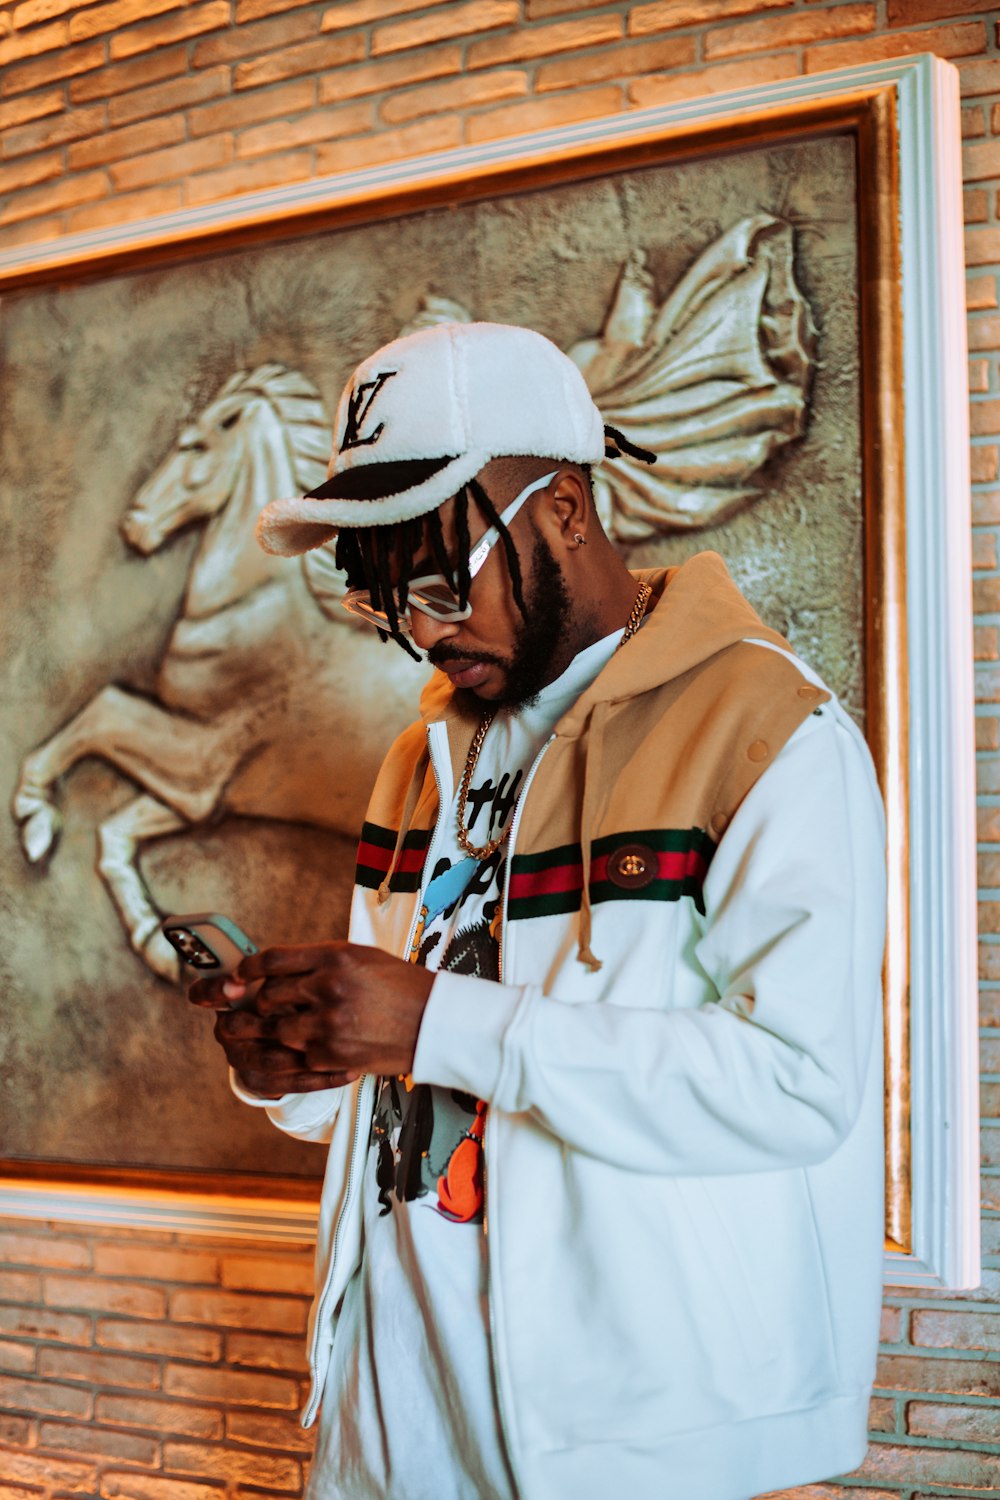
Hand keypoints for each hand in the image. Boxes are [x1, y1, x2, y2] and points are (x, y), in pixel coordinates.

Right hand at [187, 967, 354, 1098]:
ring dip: (303, 1052)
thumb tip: (282, 964)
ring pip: (267, 1059)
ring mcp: (241, 1058)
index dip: (215, 989)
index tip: (238, 984)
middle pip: (233, 1027)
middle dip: (265, 1024)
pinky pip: (289, 1084)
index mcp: (227, 997)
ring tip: (338, 1045)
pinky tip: (348, 1070)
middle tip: (300, 1020)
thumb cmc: (298, 994)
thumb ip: (282, 969)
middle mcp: (227, 1029)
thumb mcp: (291, 975)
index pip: (205, 991)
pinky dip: (320, 1078)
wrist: (304, 1034)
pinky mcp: (260, 1082)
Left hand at [216, 942, 433, 1092]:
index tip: (241, 976)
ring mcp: (329, 1023)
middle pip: (268, 996)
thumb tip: (279, 971)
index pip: (273, 960)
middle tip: (262, 1010)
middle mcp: (327, 986)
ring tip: (289, 1030)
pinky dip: (302, 1053)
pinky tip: (316, 1048)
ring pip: (277, 1030)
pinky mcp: (333, 1054)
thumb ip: (320, 961)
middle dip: (261, 1005)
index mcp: (334, 956)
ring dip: (277, 1032)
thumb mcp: (362, 958)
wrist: (435, 1022)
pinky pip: (299, 1056)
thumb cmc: (401, 986)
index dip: (249, 969)